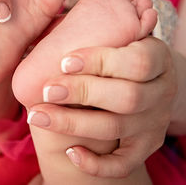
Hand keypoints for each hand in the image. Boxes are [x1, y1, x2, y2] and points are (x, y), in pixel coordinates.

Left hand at [28, 36, 176, 176]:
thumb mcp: (117, 39)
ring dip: (72, 122)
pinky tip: (70, 152)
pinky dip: (96, 163)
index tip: (64, 61)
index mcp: (157, 59)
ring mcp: (153, 123)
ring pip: (115, 128)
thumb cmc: (117, 57)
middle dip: (82, 92)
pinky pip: (124, 164)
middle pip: (127, 97)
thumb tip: (43, 34)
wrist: (146, 86)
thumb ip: (91, 33)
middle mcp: (161, 93)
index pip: (137, 61)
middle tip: (46, 89)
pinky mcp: (144, 147)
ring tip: (37, 116)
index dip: (100, 61)